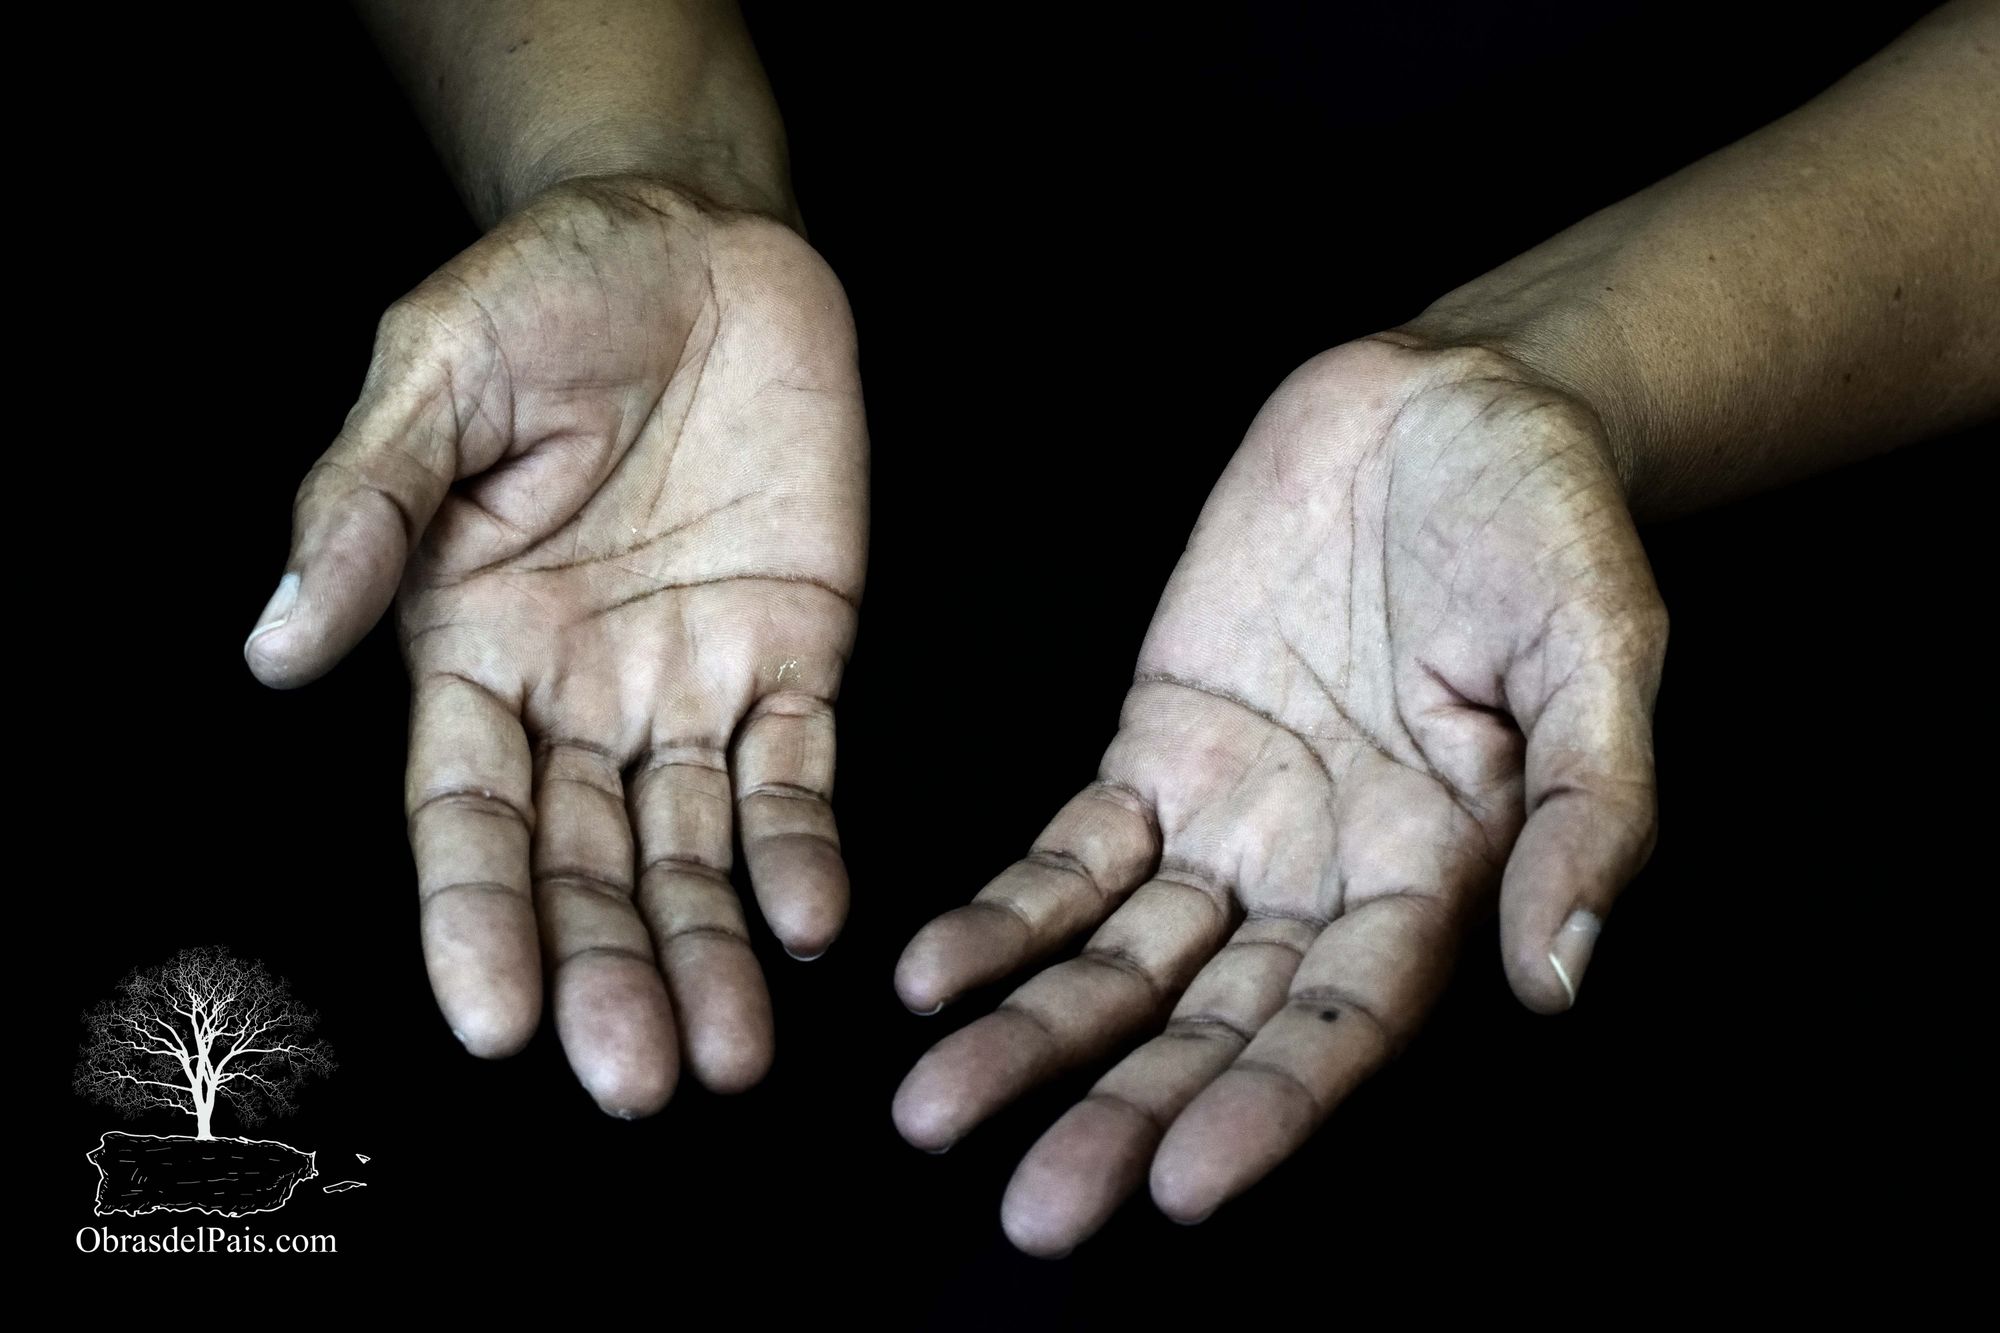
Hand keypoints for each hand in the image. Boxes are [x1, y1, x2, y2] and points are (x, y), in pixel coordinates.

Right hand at [244, 176, 865, 1115]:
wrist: (701, 240)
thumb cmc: (546, 294)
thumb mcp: (435, 375)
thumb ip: (369, 510)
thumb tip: (274, 646)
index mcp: (469, 645)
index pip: (466, 815)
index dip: (477, 917)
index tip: (494, 1018)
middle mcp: (577, 692)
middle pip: (586, 863)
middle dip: (607, 972)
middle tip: (638, 1078)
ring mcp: (690, 679)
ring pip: (694, 848)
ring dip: (711, 949)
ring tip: (732, 1051)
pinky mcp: (796, 649)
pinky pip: (800, 770)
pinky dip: (805, 846)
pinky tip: (812, 921)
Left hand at [892, 336, 1665, 1251]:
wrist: (1440, 403)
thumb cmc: (1545, 519)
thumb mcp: (1600, 649)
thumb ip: (1586, 811)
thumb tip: (1555, 976)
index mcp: (1437, 871)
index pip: (1343, 1022)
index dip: (1268, 1106)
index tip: (1184, 1186)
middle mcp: (1323, 872)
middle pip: (1213, 1023)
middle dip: (1124, 1112)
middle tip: (1036, 1209)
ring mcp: (1231, 816)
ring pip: (1122, 959)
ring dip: (1034, 1034)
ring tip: (938, 1106)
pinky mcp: (1156, 746)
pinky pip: (1072, 853)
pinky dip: (1007, 916)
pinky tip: (933, 974)